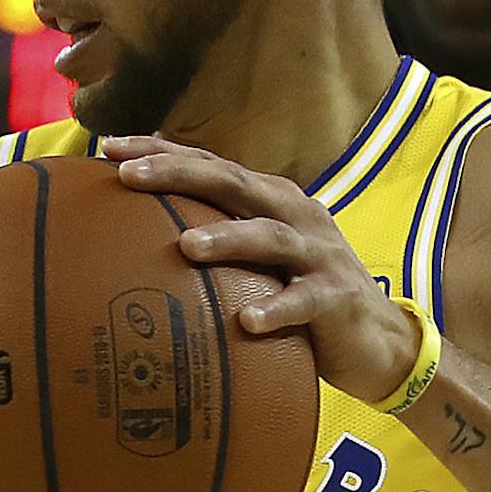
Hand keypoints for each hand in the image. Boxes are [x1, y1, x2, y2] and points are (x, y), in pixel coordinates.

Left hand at [106, 136, 421, 403]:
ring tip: (186, 246)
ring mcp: (319, 255)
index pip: (211, 166)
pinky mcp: (337, 300)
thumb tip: (138, 245)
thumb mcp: (259, 263)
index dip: (163, 152)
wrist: (381, 343)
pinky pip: (303, 302)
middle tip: (129, 175)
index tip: (109, 148)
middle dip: (180, 174)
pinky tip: (247, 322)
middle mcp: (296, 217)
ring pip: (269, 237)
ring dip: (227, 238)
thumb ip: (217, 245)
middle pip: (233, 183)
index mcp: (271, 202)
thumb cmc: (304, 300)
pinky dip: (276, 309)